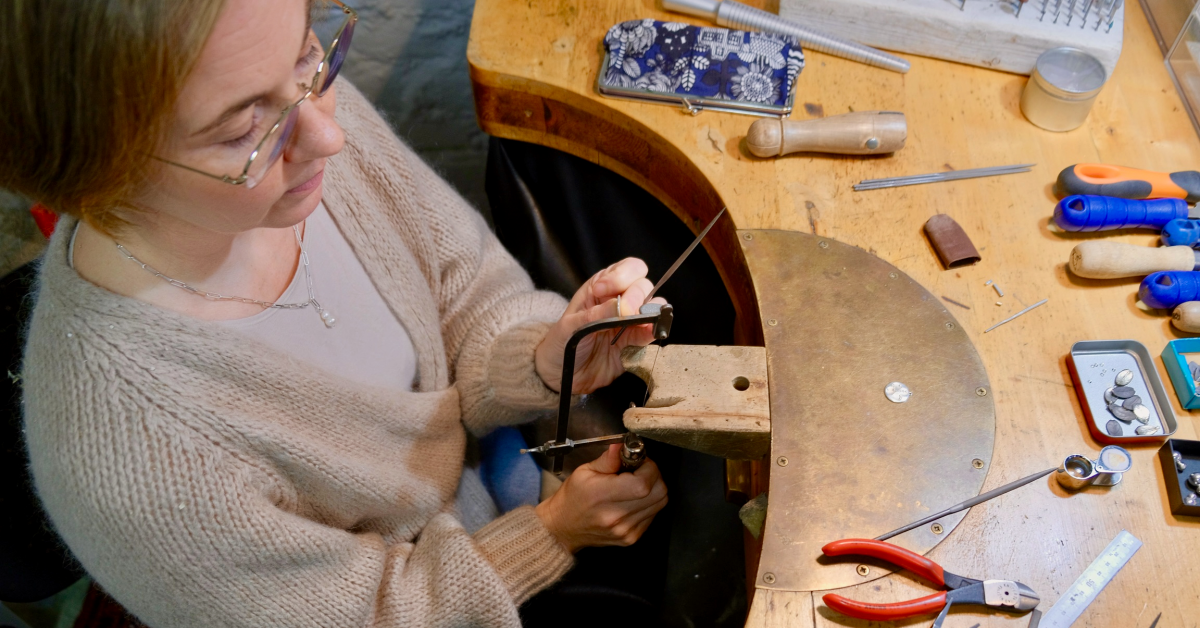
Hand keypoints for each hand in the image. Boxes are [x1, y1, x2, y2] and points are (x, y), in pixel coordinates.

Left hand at [535, 258, 664, 392]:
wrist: (563, 373)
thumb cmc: (562, 342)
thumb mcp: (571, 326)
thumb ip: (596, 315)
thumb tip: (624, 306)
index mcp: (602, 287)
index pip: (626, 269)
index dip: (622, 276)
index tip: (603, 291)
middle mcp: (620, 300)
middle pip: (643, 285)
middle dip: (635, 296)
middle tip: (625, 312)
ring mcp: (630, 320)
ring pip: (653, 305)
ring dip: (649, 311)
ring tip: (637, 322)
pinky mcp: (636, 341)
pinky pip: (653, 330)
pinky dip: (654, 329)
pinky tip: (649, 332)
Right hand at [535, 444, 667, 551]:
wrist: (563, 528)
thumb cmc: (572, 497)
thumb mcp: (584, 471)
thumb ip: (608, 459)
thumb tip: (622, 445)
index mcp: (602, 496)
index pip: (643, 483)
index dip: (648, 468)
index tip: (639, 462)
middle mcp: (617, 517)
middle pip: (659, 493)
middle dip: (654, 476)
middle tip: (639, 471)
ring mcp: (626, 530)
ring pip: (660, 503)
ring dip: (653, 489)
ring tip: (635, 484)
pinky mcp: (632, 538)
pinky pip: (653, 514)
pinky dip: (649, 503)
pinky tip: (633, 499)